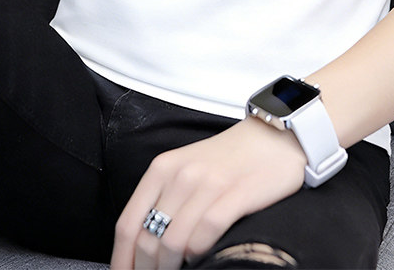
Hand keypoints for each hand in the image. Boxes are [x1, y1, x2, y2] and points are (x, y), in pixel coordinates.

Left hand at [110, 116, 306, 269]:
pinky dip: (198, 256)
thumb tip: (141, 247)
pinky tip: (202, 259)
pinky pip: (205, 236)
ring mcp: (209, 184)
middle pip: (148, 240)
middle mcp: (181, 175)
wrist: (273, 138)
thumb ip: (162, 201)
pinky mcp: (236, 195)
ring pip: (173, 243)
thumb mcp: (185, 170)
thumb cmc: (227, 160)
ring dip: (171, 269)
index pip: (127, 224)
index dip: (121, 260)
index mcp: (162, 169)